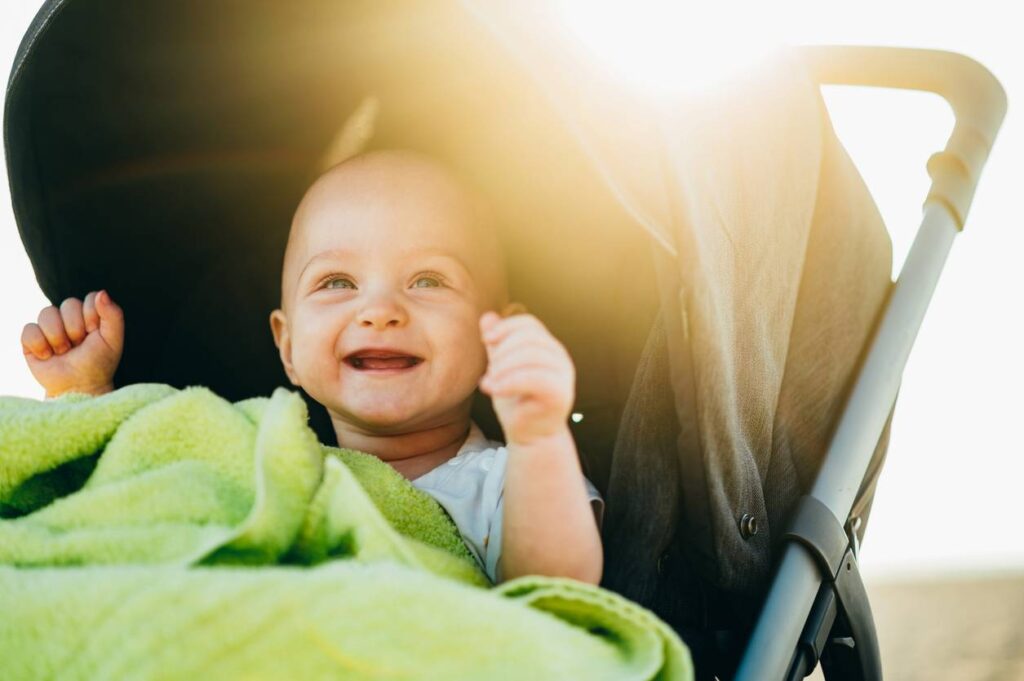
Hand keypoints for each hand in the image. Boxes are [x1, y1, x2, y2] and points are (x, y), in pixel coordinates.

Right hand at [20, 290, 124, 397]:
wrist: (78, 387)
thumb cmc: (98, 363)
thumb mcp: (113, 340)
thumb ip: (113, 315)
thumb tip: (102, 293)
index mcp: (90, 314)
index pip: (90, 298)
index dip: (92, 317)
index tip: (95, 334)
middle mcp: (69, 317)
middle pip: (68, 304)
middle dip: (76, 329)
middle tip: (79, 346)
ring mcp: (49, 326)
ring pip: (47, 313)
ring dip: (58, 337)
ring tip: (64, 352)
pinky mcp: (30, 339)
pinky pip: (29, 329)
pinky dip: (40, 345)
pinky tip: (48, 356)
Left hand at [479, 311, 574, 445]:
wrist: (529, 436)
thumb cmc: (515, 401)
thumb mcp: (501, 368)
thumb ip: (497, 344)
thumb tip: (487, 316)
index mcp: (547, 347)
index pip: (529, 324)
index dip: (506, 327)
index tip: (486, 341)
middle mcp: (560, 358)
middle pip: (529, 337)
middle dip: (502, 352)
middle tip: (489, 372)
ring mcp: (564, 375)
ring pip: (531, 355)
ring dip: (503, 368)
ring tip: (488, 384)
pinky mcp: (561, 394)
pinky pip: (534, 378)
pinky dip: (509, 381)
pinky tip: (493, 389)